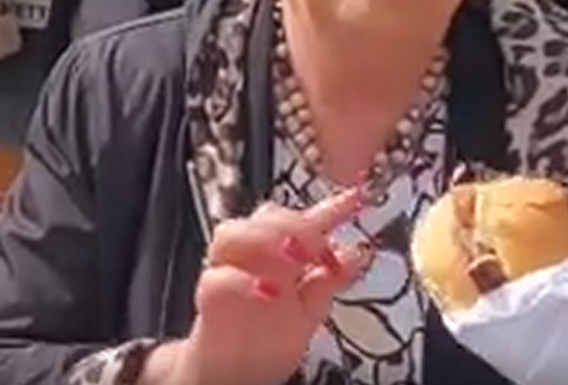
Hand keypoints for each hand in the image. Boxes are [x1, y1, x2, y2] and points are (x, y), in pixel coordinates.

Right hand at [150, 188, 370, 384]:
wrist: (237, 373)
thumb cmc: (271, 336)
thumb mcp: (311, 310)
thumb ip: (330, 280)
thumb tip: (358, 254)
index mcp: (277, 250)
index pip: (300, 218)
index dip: (329, 208)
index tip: (354, 200)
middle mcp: (249, 253)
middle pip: (263, 217)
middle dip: (292, 225)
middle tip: (316, 245)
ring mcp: (225, 270)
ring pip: (231, 235)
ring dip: (264, 242)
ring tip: (294, 262)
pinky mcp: (208, 298)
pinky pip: (217, 279)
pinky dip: (241, 281)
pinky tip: (268, 290)